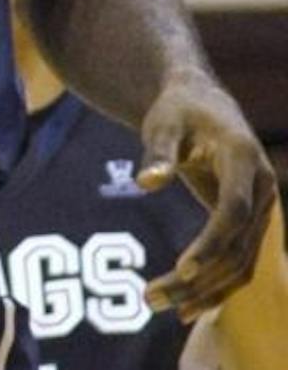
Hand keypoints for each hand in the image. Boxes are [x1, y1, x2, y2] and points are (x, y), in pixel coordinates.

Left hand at [138, 75, 278, 321]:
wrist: (202, 102)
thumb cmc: (178, 110)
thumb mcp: (163, 123)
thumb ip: (158, 151)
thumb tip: (146, 182)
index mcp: (245, 160)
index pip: (233, 211)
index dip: (210, 242)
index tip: (182, 268)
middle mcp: (262, 189)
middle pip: (237, 246)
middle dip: (198, 278)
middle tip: (151, 299)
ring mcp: (261, 209)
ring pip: (241, 263)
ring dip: (204, 290)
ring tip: (158, 305)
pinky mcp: (250, 223)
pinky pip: (238, 261)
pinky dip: (214, 285)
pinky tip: (184, 306)